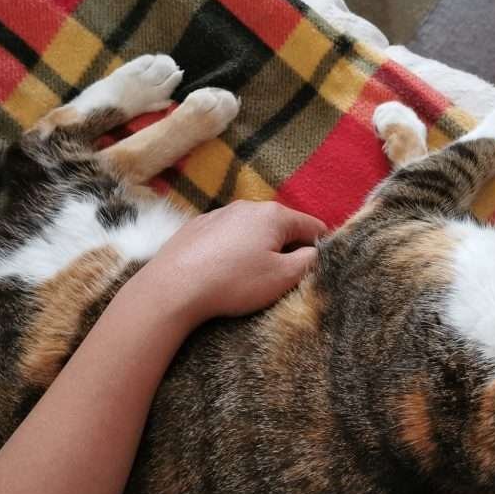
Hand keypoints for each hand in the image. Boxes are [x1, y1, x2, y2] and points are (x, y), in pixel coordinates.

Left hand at [133, 200, 326, 325]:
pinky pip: (227, 236)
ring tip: (250, 277)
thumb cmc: (234, 282)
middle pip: (281, 226)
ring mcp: (219, 214)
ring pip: (252, 230)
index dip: (321, 246)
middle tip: (283, 278)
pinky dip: (233, 250)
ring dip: (259, 249)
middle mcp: (247, 206)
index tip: (318, 266)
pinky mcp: (197, 227)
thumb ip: (308, 262)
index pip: (312, 225)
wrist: (173, 287)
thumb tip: (315, 252)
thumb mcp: (282, 278)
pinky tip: (224, 272)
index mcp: (273, 215)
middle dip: (287, 248)